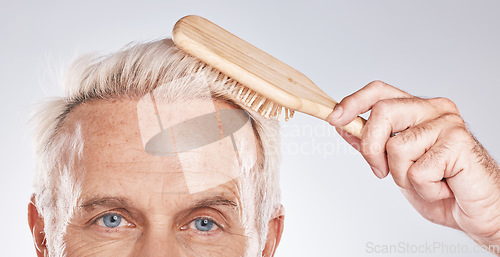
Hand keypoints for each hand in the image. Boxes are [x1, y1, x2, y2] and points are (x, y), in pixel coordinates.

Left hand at [327, 81, 499, 253]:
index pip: (379, 91)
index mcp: (418, 109)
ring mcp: (448, 124)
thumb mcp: (395, 164)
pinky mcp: (458, 143)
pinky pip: (417, 170)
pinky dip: (424, 188)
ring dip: (402, 176)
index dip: (353, 102)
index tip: (335, 119)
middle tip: (380, 170)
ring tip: (425, 182)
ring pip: (396, 146)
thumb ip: (371, 143)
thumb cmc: (440, 185)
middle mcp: (434, 109)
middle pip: (383, 111)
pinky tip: (442, 187)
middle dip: (371, 147)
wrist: (476, 210)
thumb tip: (343, 126)